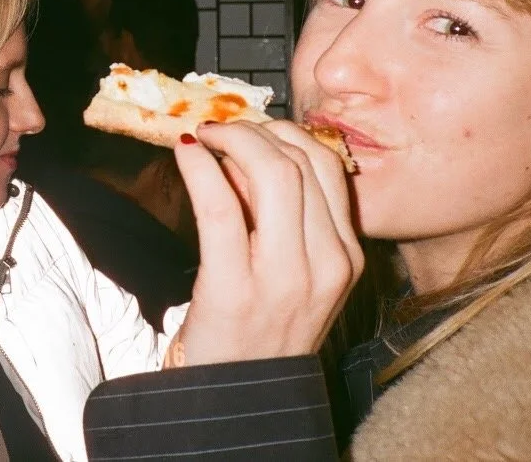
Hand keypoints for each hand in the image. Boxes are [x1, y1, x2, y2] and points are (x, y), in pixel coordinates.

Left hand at [168, 120, 361, 366]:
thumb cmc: (259, 328)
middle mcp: (327, 265)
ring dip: (231, 140)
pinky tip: (186, 153)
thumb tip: (244, 153)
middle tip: (220, 129)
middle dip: (256, 131)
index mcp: (345, 257)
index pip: (328, 167)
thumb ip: (279, 215)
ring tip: (203, 138)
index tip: (253, 129)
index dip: (286, 133)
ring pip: (272, 173)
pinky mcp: (235, 290)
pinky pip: (221, 207)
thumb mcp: (294, 272)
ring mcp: (285, 279)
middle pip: (301, 161)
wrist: (236, 400)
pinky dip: (199, 168)